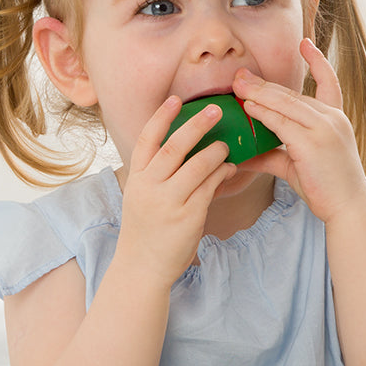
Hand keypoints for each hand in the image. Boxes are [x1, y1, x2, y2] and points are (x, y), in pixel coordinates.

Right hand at [116, 96, 236, 286]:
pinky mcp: (188, 216)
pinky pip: (210, 187)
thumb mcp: (142, 197)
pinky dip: (221, 174)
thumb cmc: (146, 230)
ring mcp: (168, 202)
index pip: (147, 139)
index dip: (162, 117)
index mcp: (137, 178)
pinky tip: (228, 169)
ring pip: (197, 165)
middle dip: (197, 125)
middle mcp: (150, 187)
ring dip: (215, 151)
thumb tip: (186, 149)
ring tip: (226, 146)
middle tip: (216, 110)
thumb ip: (158, 174)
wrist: (142, 267)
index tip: (175, 99)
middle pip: (175, 146)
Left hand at [232, 39, 365, 222]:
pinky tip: (248, 107)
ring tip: (237, 86)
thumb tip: (244, 155)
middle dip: (264, 84)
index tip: (305, 43)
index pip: (329, 82)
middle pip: (293, 93)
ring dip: (258, 93)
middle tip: (240, 75)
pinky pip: (282, 123)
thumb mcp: (298, 164)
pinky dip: (263, 113)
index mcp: (335, 119)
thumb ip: (273, 154)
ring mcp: (324, 129)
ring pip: (285, 104)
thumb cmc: (327, 187)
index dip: (317, 61)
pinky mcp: (313, 143)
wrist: (348, 208)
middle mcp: (332, 119)